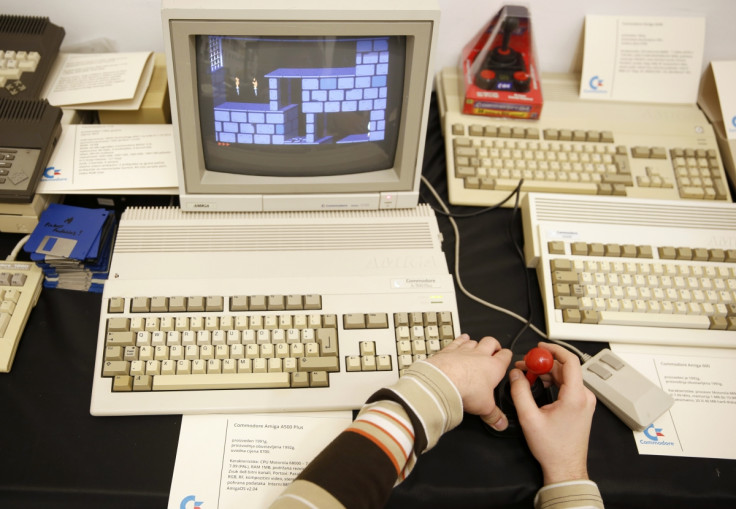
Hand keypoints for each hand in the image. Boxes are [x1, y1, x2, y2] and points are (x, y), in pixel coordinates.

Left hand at [425, 334, 511, 430]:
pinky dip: (460, 340)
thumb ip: (494, 416)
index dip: (507, 355)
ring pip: (473, 341)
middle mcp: (480, 355)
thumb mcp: (485, 407)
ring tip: (476, 346)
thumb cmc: (466, 390)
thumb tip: (500, 423)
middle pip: (491, 342)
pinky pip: (457, 341)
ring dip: (476, 343)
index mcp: (493, 367)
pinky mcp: (449, 350)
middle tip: (494, 349)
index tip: (507, 356)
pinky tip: (460, 340)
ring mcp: (464, 350)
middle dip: (494, 345)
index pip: (505, 356)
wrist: (444, 381)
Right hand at [510, 342, 595, 484]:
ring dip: (546, 373)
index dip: (554, 350)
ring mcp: (584, 402)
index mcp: (575, 397)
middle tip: (525, 364)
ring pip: (565, 376)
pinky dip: (552, 382)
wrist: (566, 467)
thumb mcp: (529, 418)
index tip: (539, 347)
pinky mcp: (581, 406)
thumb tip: (516, 374)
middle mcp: (584, 397)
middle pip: (564, 368)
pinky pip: (567, 385)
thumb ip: (520, 392)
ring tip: (527, 376)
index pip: (570, 361)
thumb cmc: (552, 448)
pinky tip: (538, 386)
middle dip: (543, 363)